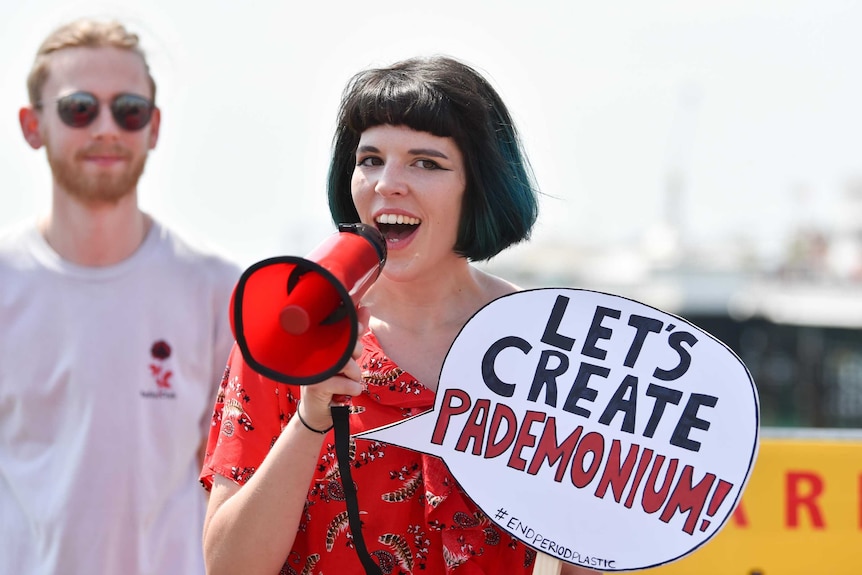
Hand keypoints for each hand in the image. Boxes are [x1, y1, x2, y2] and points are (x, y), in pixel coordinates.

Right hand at [298, 312, 366, 428]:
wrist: (317, 411)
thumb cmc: (332, 381)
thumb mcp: (345, 356)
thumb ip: (354, 335)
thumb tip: (365, 308)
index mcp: (319, 341)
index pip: (339, 326)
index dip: (353, 324)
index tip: (361, 322)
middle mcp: (313, 351)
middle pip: (346, 344)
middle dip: (356, 353)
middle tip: (350, 367)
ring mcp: (314, 367)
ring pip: (348, 364)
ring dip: (354, 377)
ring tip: (346, 382)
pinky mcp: (317, 384)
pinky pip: (348, 384)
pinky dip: (352, 390)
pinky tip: (342, 394)